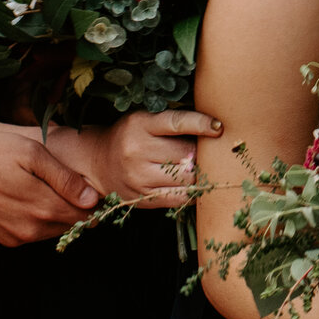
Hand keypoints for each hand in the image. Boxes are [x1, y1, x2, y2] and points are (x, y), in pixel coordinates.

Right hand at [0, 125, 101, 245]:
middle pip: (69, 225)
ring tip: (48, 188)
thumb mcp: (31, 154)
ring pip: (49, 230)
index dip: (95, 202)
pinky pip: (28, 232)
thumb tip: (91, 199)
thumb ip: (64, 179)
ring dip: (55, 214)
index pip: (86, 216)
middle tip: (75, 185)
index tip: (97, 188)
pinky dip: (34, 218)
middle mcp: (30, 230)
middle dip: (77, 209)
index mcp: (43, 208)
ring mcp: (13, 237)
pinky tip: (26, 197)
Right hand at [58, 109, 223, 203]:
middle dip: (202, 153)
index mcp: (140, 125)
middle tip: (212, 152)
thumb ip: (173, 124)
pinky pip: (178, 197)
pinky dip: (193, 192)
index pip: (176, 123)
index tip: (219, 127)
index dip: (201, 124)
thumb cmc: (131, 136)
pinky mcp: (141, 198)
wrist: (98, 162)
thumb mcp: (145, 120)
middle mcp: (136, 151)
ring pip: (185, 178)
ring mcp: (138, 177)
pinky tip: (198, 185)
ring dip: (200, 174)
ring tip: (205, 168)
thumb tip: (215, 129)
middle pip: (185, 154)